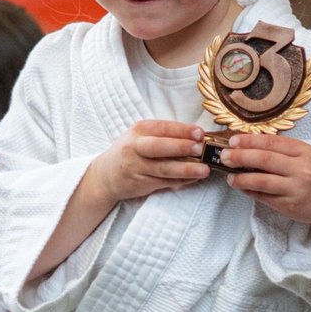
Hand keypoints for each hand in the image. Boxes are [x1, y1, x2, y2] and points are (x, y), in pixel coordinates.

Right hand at [88, 120, 208, 201]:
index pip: (163, 128)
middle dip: (181, 147)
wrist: (105, 175)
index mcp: (139, 130)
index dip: (182, 130)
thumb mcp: (142, 136)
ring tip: (204, 170)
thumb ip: (166, 135)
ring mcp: (137, 167)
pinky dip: (181, 181)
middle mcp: (135, 147)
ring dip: (186, 169)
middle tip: (200, 149)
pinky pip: (164, 182)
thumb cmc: (131, 151)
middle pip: (159, 147)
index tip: (200, 133)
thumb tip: (198, 137)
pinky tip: (194, 179)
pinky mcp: (140, 183)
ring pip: (164, 168)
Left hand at [222, 133, 310, 235]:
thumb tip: (248, 145)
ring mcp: (295, 188)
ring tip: (230, 176)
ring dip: (242, 177)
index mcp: (305, 151)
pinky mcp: (289, 205)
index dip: (250, 140)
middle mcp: (301, 169)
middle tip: (224, 156)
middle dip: (241, 156)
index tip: (233, 140)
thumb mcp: (305, 156)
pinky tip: (241, 187)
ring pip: (262, 181)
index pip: (273, 142)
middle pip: (265, 159)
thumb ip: (282, 150)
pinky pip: (264, 197)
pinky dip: (250, 191)